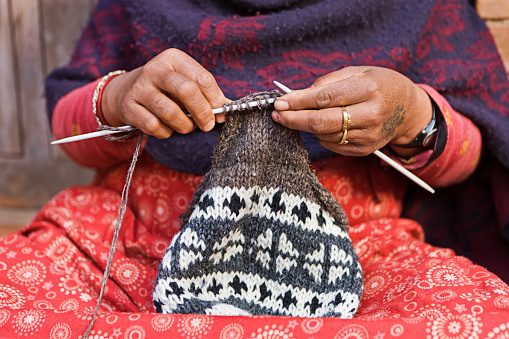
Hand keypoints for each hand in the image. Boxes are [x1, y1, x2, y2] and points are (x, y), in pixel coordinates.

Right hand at [101, 48, 225, 138]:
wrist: (125, 93)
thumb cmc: (166, 90)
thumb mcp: (185, 83)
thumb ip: (207, 95)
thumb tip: (228, 109)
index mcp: (174, 58)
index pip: (202, 78)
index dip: (215, 98)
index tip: (220, 112)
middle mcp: (155, 69)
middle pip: (187, 91)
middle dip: (203, 112)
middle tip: (208, 125)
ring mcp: (139, 88)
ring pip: (170, 112)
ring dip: (184, 126)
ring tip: (187, 126)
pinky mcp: (129, 107)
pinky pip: (155, 126)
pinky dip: (166, 132)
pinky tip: (167, 128)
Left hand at [273, 66, 432, 157]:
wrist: (407, 110)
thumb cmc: (378, 84)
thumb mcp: (358, 72)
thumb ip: (329, 82)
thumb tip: (300, 95)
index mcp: (369, 89)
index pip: (325, 98)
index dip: (299, 102)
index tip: (279, 103)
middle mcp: (371, 114)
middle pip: (322, 122)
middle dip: (294, 119)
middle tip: (277, 115)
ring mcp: (369, 135)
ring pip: (325, 135)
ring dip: (306, 127)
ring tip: (297, 117)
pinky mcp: (365, 150)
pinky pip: (333, 145)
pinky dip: (321, 135)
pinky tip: (322, 125)